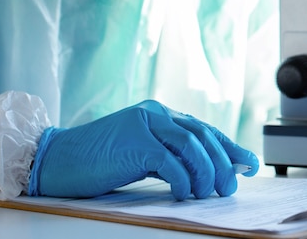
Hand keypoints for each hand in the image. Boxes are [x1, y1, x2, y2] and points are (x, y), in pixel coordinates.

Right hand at [28, 100, 258, 199]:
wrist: (56, 161)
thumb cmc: (100, 162)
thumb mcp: (143, 156)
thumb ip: (172, 158)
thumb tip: (207, 173)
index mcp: (160, 115)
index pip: (204, 129)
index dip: (230, 146)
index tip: (250, 164)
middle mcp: (156, 113)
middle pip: (203, 134)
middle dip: (224, 161)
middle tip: (231, 185)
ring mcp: (144, 124)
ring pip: (192, 144)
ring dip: (207, 171)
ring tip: (211, 193)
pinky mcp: (134, 140)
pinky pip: (170, 161)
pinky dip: (183, 179)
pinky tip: (185, 194)